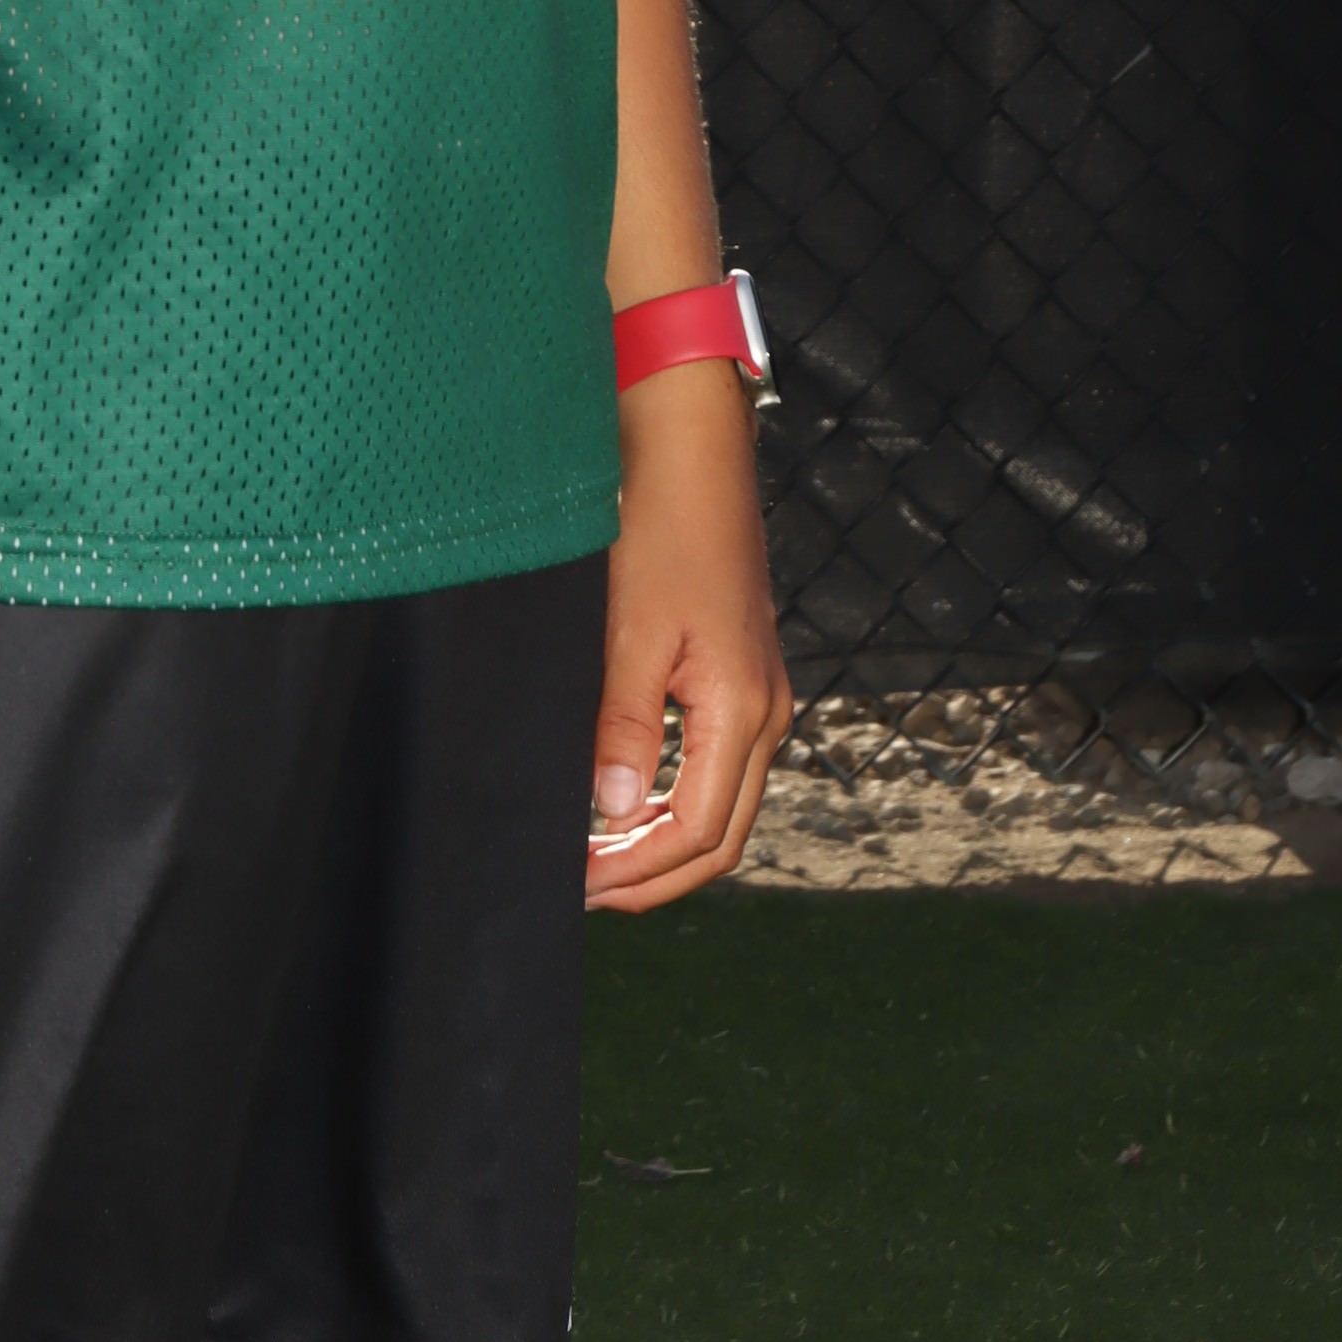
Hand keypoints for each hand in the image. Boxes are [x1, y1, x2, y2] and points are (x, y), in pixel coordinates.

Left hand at [584, 359, 791, 913]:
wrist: (689, 451)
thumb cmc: (658, 527)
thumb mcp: (628, 629)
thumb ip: (624, 725)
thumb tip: (611, 812)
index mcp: (742, 708)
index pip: (696, 832)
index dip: (635, 872)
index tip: (577, 886)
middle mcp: (764, 711)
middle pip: (719, 837)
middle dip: (653, 876)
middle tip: (582, 889)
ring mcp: (758, 695)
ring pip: (721, 808)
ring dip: (662, 844)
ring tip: (596, 858)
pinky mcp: (740, 677)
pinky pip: (718, 769)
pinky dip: (673, 802)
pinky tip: (625, 801)